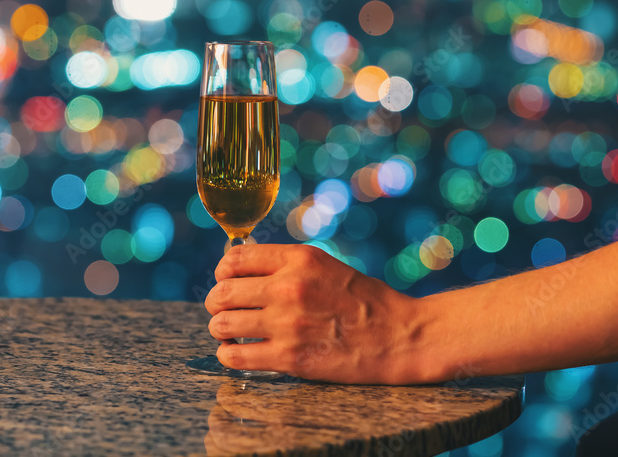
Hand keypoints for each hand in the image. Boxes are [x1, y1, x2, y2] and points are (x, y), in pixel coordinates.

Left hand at [204, 244, 434, 383]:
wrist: (400, 336)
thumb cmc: (365, 302)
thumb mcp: (327, 267)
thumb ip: (287, 267)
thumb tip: (242, 272)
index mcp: (300, 260)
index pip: (234, 260)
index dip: (223, 273)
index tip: (227, 282)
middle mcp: (289, 287)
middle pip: (222, 293)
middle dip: (216, 303)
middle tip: (224, 311)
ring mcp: (288, 324)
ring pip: (222, 324)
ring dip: (221, 330)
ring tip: (231, 333)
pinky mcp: (291, 358)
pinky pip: (235, 356)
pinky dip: (229, 355)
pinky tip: (238, 353)